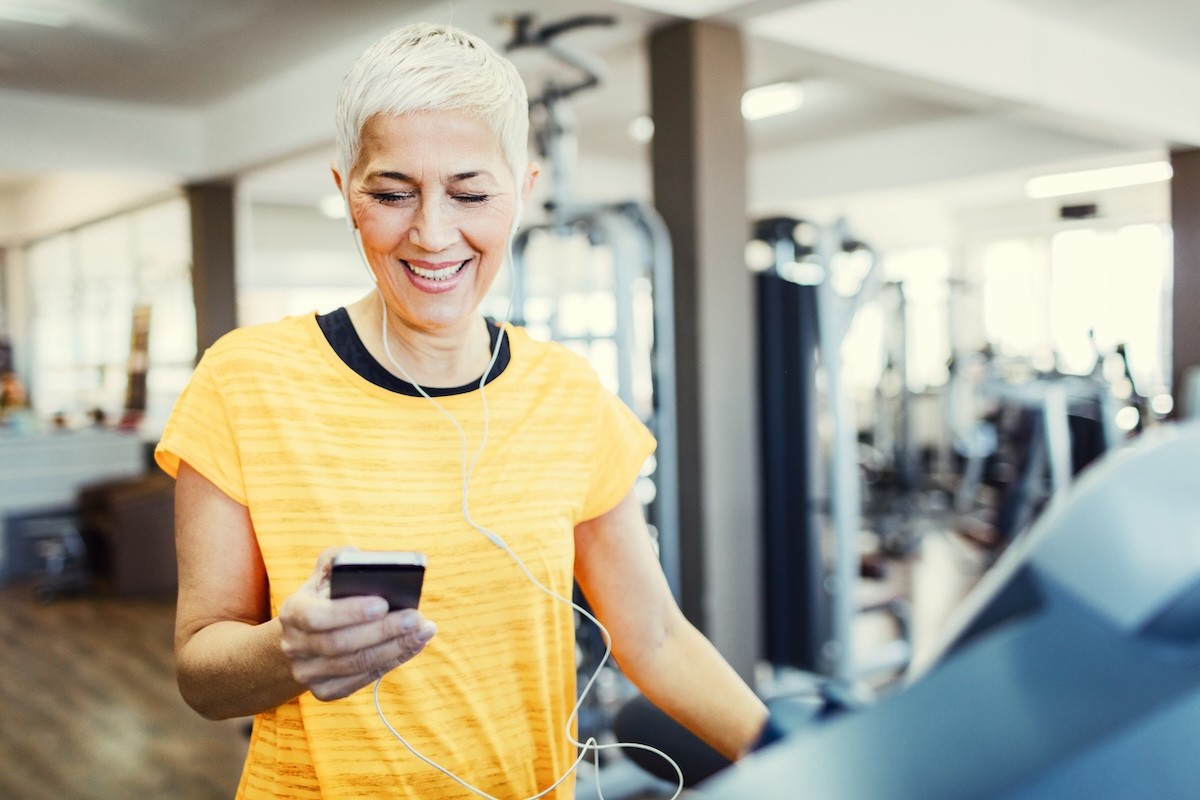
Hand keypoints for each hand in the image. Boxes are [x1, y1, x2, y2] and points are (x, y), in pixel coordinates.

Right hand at [278, 547, 436, 700]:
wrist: (303, 637)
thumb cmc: (324, 596)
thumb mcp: (324, 573)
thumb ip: (339, 559)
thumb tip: (361, 558)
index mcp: (293, 612)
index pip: (318, 616)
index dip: (351, 612)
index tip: (384, 603)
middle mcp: (295, 645)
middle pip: (341, 644)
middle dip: (383, 631)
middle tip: (416, 618)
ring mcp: (307, 672)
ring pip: (355, 665)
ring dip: (394, 648)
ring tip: (424, 632)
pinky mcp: (324, 690)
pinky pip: (361, 681)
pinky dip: (390, 663)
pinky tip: (412, 647)